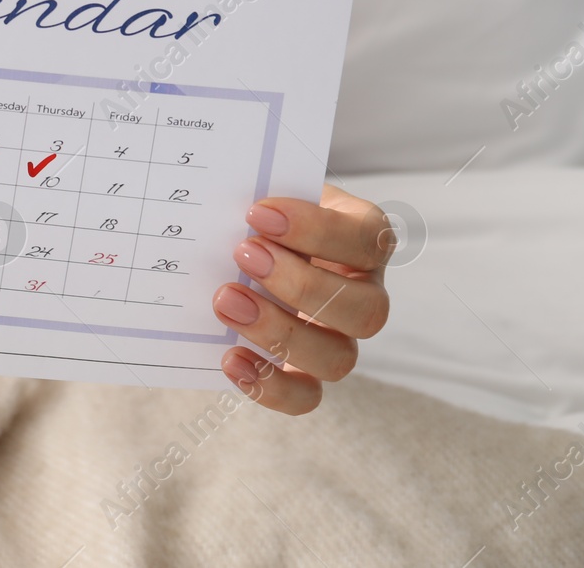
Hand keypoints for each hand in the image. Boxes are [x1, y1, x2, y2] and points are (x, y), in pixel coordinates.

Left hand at [210, 183, 391, 414]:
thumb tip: (216, 192)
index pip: (366, 239)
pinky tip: (231, 358)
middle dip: (302, 285)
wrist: (246, 242)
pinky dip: (270, 385)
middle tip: (243, 254)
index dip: (318, 229)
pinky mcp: (308, 373)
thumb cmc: (264, 210)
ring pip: (339, 358)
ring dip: (280, 332)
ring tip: (225, 301)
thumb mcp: (269, 188)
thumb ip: (258, 187)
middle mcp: (363, 293)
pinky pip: (305, 396)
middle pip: (365, 310)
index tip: (258, 213)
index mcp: (364, 241)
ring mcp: (339, 337)